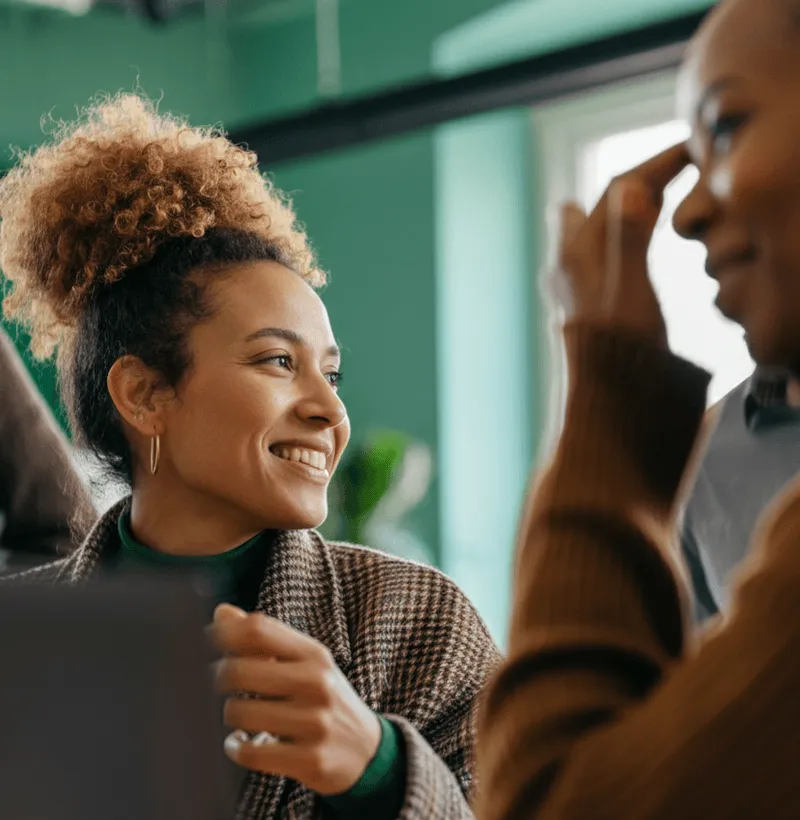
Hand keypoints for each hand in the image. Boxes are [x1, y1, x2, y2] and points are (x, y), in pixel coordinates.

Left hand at [210, 604, 381, 795]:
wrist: (367, 750)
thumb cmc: (325, 699)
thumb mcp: (305, 664)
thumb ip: (264, 639)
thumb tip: (221, 612)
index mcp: (314, 654)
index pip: (258, 629)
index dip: (223, 633)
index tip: (205, 642)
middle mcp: (317, 683)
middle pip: (238, 671)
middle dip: (219, 679)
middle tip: (221, 686)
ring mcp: (315, 722)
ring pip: (239, 712)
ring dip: (230, 716)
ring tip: (240, 716)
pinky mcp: (309, 759)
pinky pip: (250, 752)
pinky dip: (236, 748)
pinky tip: (241, 743)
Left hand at [552, 143, 690, 346]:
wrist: (603, 399)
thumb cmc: (616, 347)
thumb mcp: (629, 288)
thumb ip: (629, 236)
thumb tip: (630, 187)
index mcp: (577, 250)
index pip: (617, 188)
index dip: (653, 165)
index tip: (688, 153)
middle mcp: (568, 262)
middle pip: (597, 206)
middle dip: (631, 188)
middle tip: (669, 177)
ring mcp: (573, 283)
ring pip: (594, 230)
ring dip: (625, 213)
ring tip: (657, 202)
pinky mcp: (585, 303)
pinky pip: (602, 254)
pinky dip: (622, 238)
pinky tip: (634, 250)